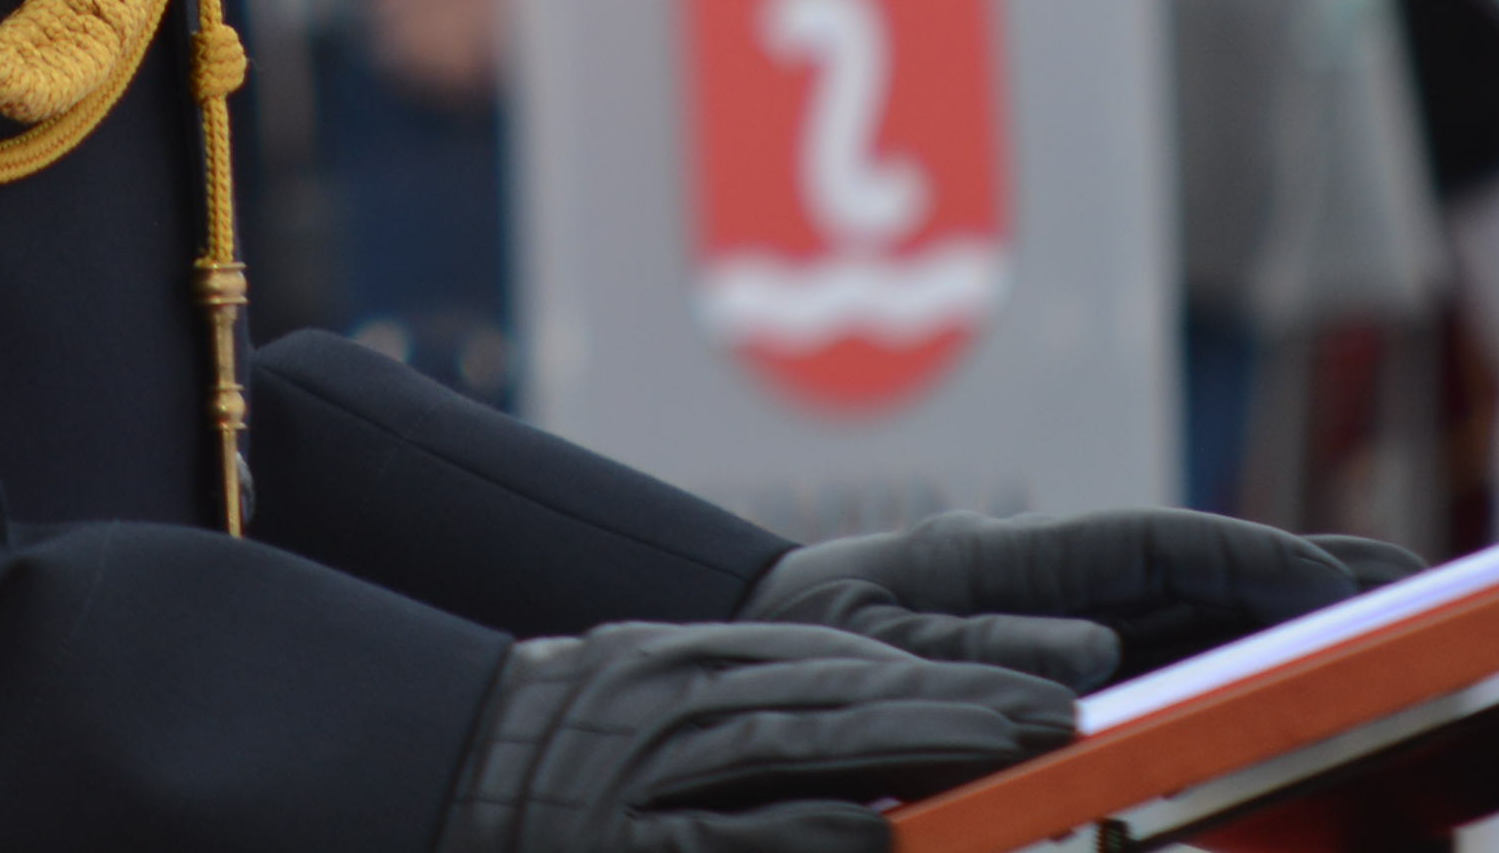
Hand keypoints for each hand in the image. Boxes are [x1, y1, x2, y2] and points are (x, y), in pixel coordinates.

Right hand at [435, 622, 1072, 852]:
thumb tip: (871, 756)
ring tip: (1008, 757)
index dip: (944, 677)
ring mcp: (660, 778)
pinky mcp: (638, 847)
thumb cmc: (558, 740)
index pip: (842, 664)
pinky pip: (736, 842)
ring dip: (916, 754)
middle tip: (1055, 715)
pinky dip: (810, 836)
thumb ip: (754, 701)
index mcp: (696, 664)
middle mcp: (686, 707)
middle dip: (958, 708)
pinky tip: (875, 834)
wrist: (443, 769)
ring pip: (804, 754)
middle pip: (844, 700)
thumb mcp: (655, 684)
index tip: (1036, 691)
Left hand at [747, 510, 1423, 690]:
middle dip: (1309, 577)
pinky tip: (1288, 693)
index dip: (1255, 562)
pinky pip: (1154, 667)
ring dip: (1285, 624)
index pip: (1160, 550)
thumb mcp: (868, 647)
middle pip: (1201, 576)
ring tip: (1391, 629)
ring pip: (1192, 619)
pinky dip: (1228, 668)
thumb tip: (1094, 655)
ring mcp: (1053, 617)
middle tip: (1422, 588)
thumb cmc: (795, 644)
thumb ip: (972, 645)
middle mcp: (1048, 580)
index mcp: (1008, 556)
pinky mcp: (1046, 660)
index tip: (1342, 584)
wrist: (739, 644)